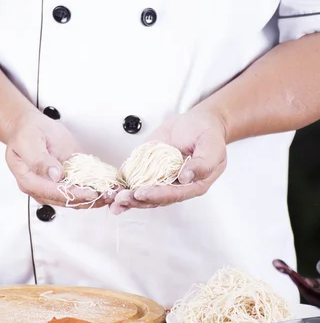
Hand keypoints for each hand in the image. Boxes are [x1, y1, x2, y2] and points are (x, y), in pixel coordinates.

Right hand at [6, 110, 108, 208]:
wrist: (28, 126)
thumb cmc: (26, 132)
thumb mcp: (28, 142)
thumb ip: (39, 160)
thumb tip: (54, 175)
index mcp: (30, 181)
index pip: (55, 194)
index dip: (75, 195)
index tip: (91, 193)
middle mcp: (43, 188)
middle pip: (68, 201)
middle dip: (90, 199)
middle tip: (108, 195)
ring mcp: (55, 186)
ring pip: (77, 199)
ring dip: (96, 198)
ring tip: (112, 193)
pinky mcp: (67, 180)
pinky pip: (81, 189)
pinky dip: (96, 189)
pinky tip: (108, 188)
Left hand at [110, 109, 226, 213]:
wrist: (196, 123)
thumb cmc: (208, 133)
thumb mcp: (212, 145)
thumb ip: (203, 163)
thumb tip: (186, 177)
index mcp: (193, 185)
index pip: (173, 194)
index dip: (157, 195)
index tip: (142, 193)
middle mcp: (175, 186)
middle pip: (154, 199)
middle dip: (137, 200)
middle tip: (122, 199)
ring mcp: (159, 178)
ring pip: (142, 194)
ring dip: (127, 199)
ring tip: (114, 200)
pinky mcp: (147, 169)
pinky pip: (134, 180)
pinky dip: (122, 186)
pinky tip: (110, 192)